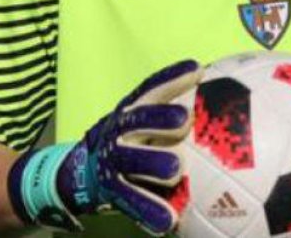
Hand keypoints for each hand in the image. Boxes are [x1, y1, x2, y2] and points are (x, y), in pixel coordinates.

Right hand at [9, 59, 202, 234]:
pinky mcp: (110, 191)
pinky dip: (148, 210)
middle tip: (184, 119)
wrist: (81, 174)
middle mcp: (118, 132)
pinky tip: (167, 220)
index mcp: (129, 111)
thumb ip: (169, 108)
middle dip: (159, 118)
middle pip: (137, 121)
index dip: (171, 78)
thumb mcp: (141, 121)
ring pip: (131, 160)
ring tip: (175, 169)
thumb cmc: (129, 142)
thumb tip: (209, 86)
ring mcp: (112, 161)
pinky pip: (130, 201)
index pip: (150, 89)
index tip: (196, 69)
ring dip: (153, 164)